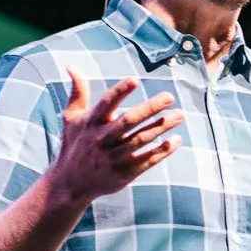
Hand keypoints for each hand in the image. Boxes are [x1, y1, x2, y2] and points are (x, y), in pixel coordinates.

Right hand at [51, 73, 182, 206]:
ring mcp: (112, 158)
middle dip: (150, 109)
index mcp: (90, 124)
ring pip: (141, 140)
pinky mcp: (123, 174)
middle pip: (128, 122)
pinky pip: (146, 161)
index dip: (120, 92)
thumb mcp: (71, 118)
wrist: (70, 184)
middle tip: (169, 96)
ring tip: (180, 115)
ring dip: (161, 127)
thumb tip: (72, 65)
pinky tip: (176, 140)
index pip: (106, 104)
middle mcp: (101, 140)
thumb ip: (78, 92)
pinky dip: (162, 151)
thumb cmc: (74, 144)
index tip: (135, 79)